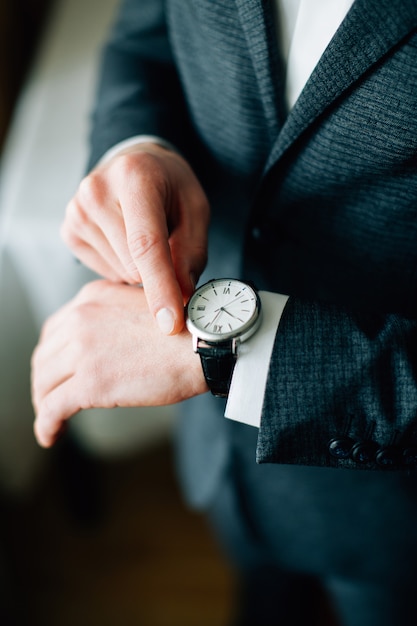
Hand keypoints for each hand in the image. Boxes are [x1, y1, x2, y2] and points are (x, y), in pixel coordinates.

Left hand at [31, 280, 207, 447]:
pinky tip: (51, 436)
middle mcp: (80, 320)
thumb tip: (111, 344)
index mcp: (91, 299)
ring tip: (51, 420)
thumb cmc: (186, 331)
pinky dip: (46, 425)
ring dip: (43, 404)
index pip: (55, 330)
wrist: (203, 345)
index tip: (55, 372)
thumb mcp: (141, 306)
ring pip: (44, 383)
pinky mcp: (90, 384)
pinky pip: (54, 409)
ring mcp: (82, 352)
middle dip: (44, 382)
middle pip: (44, 357)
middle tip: (50, 399)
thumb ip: (117, 317)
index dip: (50, 356)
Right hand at [61, 143, 209, 334]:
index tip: (170, 323)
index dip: (160, 287)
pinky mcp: (68, 231)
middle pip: (134, 265)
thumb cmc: (169, 187)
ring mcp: (77, 211)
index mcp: (134, 177)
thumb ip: (191, 254)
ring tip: (144, 235)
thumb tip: (181, 297)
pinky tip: (125, 242)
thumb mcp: (195, 211)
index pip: (146, 244)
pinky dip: (123, 267)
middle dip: (159, 273)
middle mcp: (96, 191)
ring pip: (121, 274)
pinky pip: (105, 273)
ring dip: (140, 269)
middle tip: (169, 245)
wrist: (136, 164)